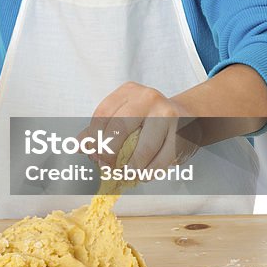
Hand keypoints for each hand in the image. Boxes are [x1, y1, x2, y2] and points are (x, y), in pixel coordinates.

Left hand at [77, 81, 200, 173]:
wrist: (187, 117)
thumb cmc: (149, 119)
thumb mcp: (123, 116)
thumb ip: (100, 130)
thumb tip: (79, 146)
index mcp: (129, 91)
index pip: (103, 114)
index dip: (94, 139)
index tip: (93, 155)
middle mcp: (148, 98)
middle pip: (120, 128)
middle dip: (110, 153)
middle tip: (107, 166)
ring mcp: (167, 113)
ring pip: (143, 148)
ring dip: (131, 168)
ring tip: (125, 174)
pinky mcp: (181, 132)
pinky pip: (161, 160)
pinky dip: (149, 172)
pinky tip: (143, 175)